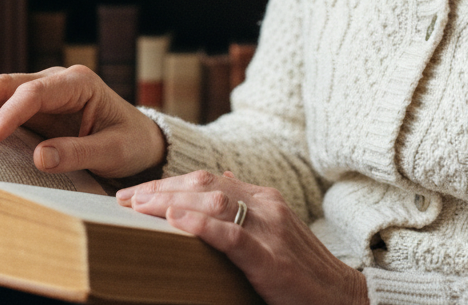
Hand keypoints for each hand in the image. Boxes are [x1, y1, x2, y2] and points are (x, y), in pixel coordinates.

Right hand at [0, 65, 166, 179]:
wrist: (141, 139)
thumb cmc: (130, 142)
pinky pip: (0, 102)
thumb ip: (78, 153)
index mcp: (78, 82)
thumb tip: (40, 158)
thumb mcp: (113, 151)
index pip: (35, 93)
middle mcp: (56, 80)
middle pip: (9, 84)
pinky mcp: (33, 107)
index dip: (9, 114)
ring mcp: (42, 91)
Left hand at [117, 171, 368, 304]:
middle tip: (125, 199)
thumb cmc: (303, 268)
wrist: (342, 297)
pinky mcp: (270, 259)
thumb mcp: (275, 227)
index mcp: (262, 196)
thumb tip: (220, 174)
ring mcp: (270, 229)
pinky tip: (176, 223)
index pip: (205, 179)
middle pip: (203, 185)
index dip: (167, 183)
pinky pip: (231, 236)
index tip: (134, 193)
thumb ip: (247, 202)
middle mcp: (265, 204)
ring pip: (212, 203)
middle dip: (160, 189)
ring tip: (139, 208)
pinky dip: (201, 227)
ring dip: (170, 202)